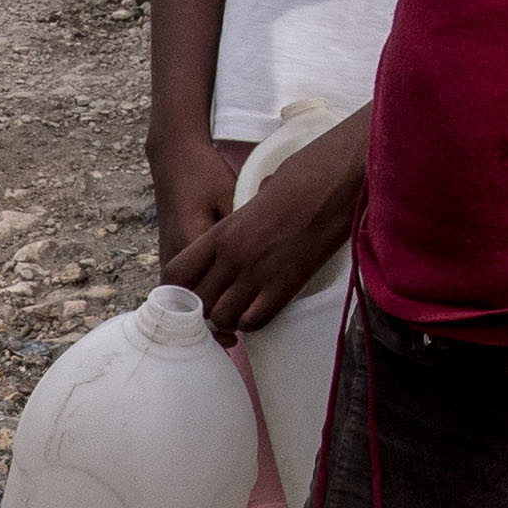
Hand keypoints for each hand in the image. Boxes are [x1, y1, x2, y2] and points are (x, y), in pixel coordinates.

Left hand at [158, 130, 358, 343]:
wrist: (330, 185)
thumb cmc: (295, 184)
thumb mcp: (250, 199)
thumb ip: (234, 222)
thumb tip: (234, 221)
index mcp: (219, 234)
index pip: (176, 274)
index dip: (179, 290)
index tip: (191, 293)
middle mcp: (232, 256)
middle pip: (198, 301)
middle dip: (204, 309)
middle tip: (217, 307)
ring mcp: (256, 273)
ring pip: (222, 317)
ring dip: (228, 319)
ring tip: (237, 312)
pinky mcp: (283, 286)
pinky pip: (254, 321)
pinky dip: (252, 323)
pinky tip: (257, 312)